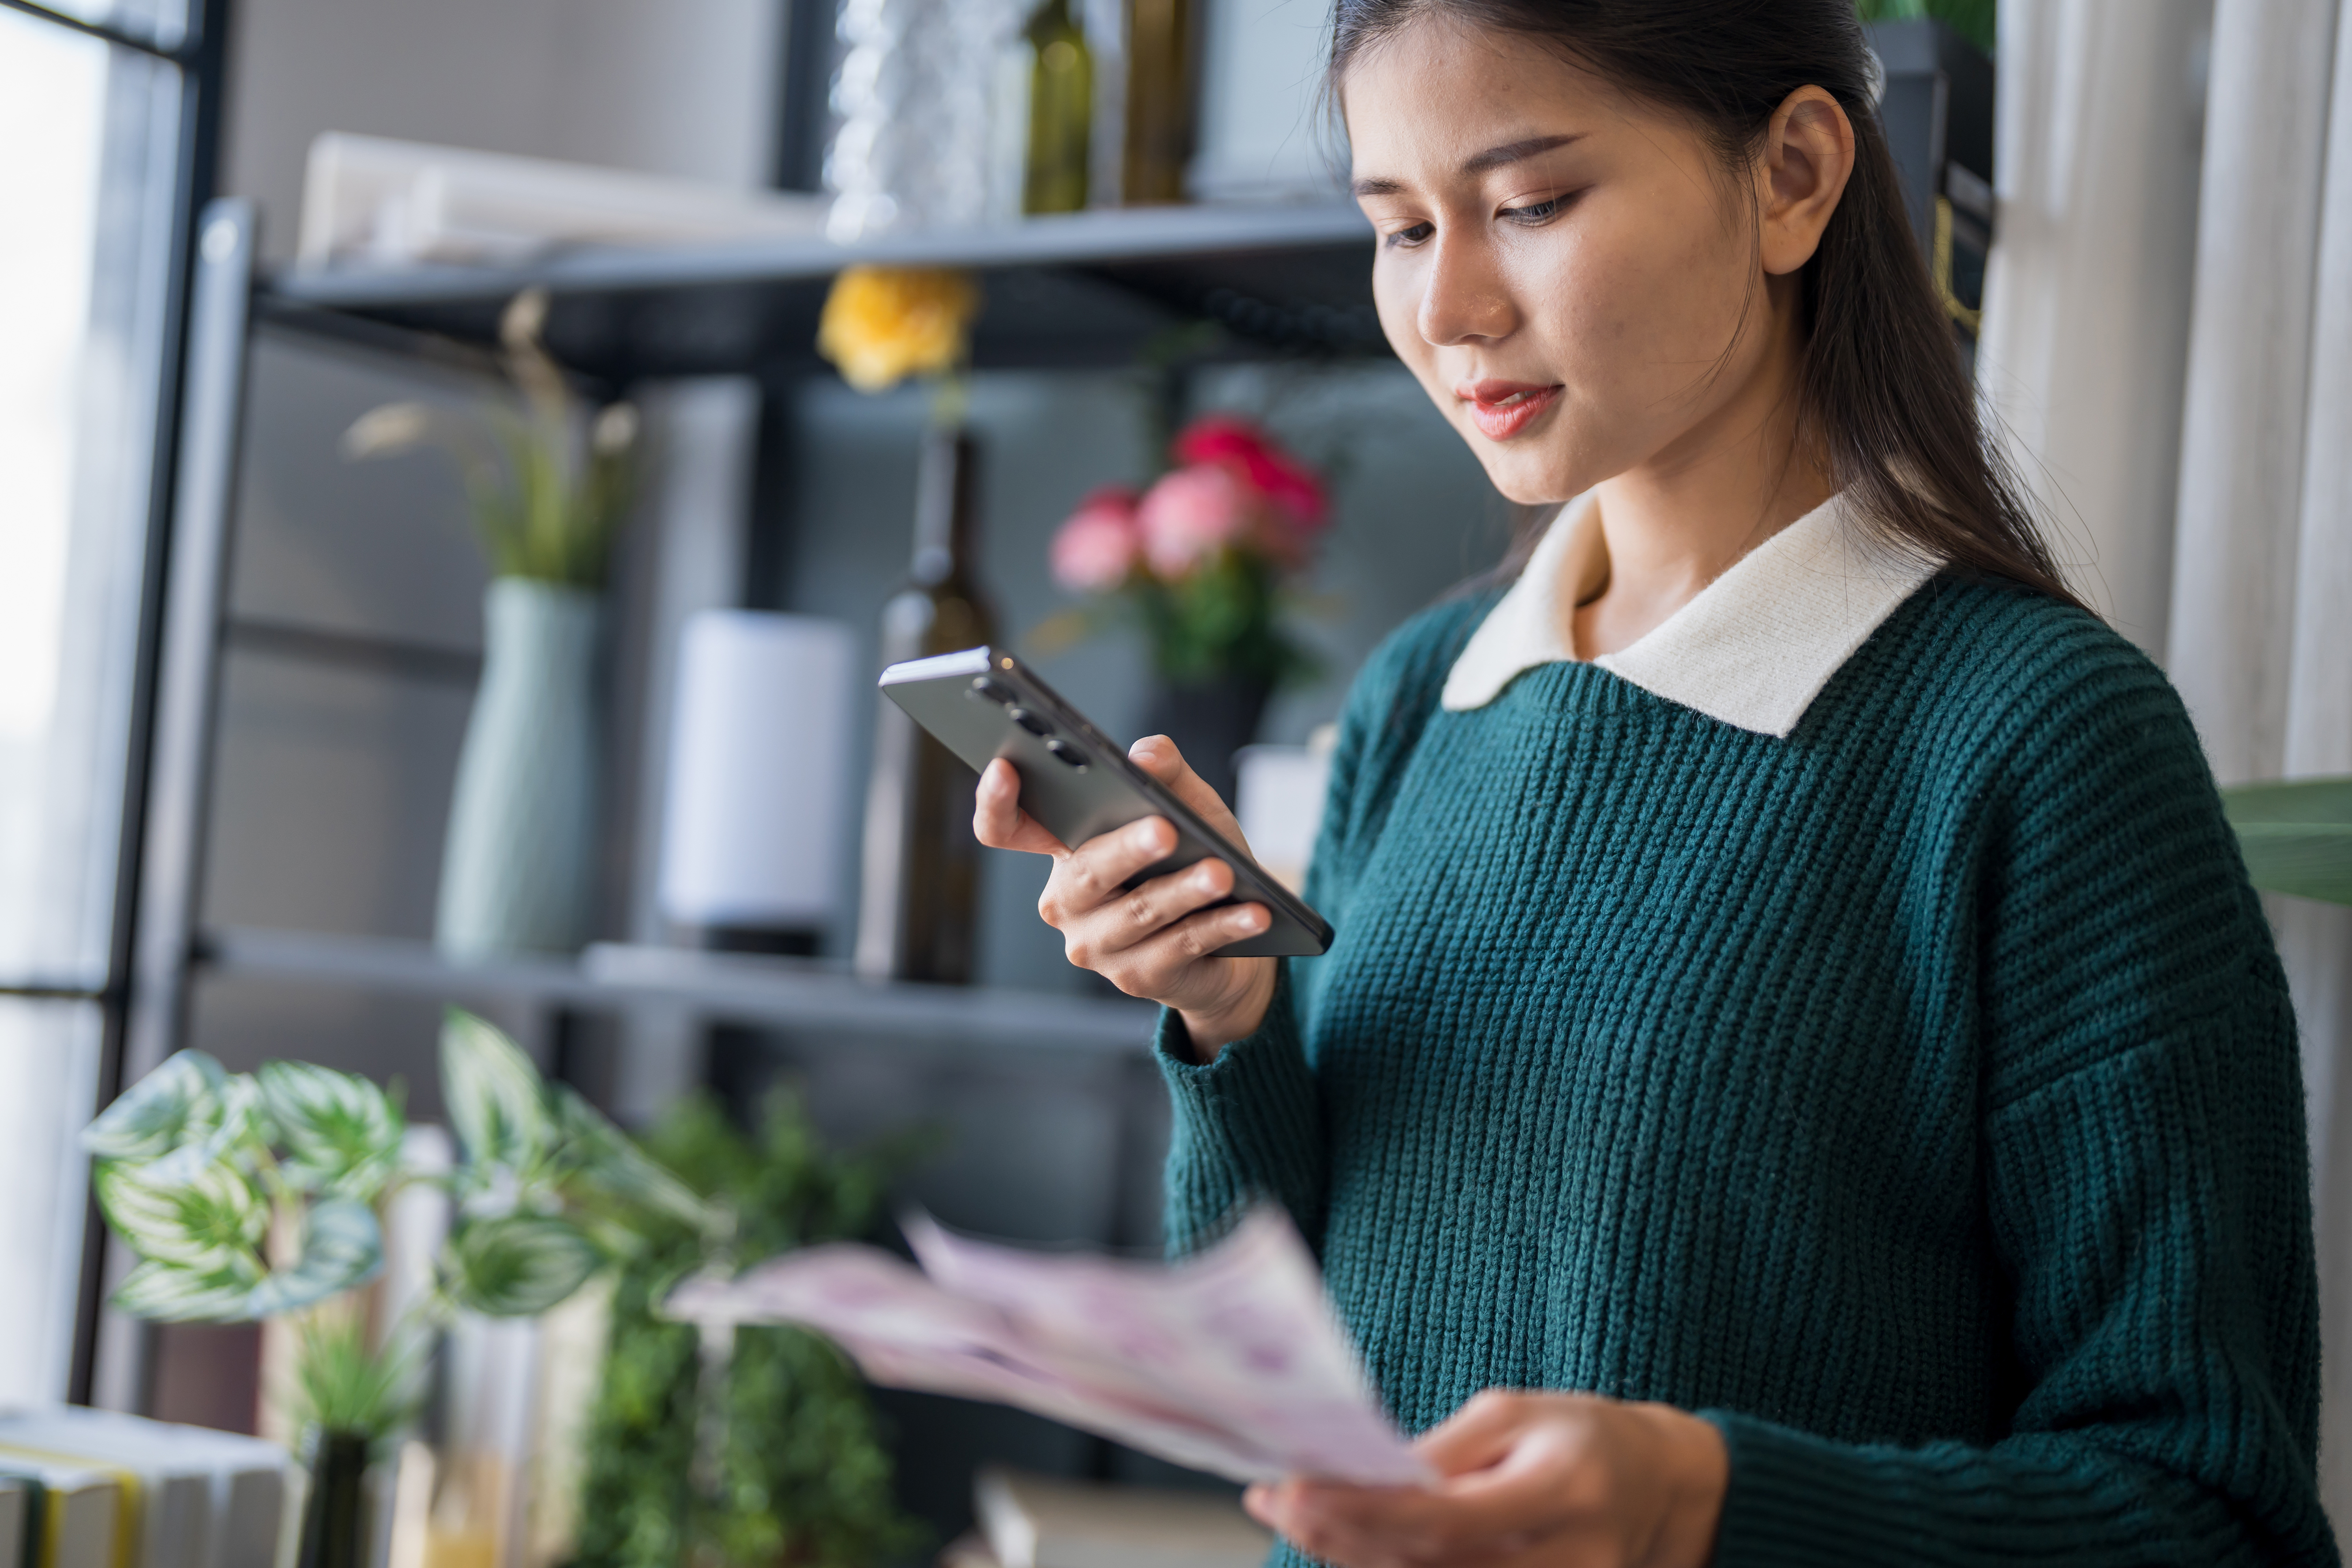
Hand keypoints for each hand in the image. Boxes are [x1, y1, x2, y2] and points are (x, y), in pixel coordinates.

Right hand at [973, 735, 1276, 1056]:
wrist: (1233, 939)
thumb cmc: (1195, 859)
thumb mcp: (1189, 808)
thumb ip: (1167, 774)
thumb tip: (1146, 754)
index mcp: (1064, 851)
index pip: (1007, 828)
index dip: (995, 802)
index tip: (1006, 768)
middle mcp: (1067, 901)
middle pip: (1087, 873)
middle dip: (1127, 850)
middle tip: (1163, 830)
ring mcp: (1096, 945)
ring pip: (1139, 913)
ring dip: (1185, 891)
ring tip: (1222, 873)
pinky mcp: (1136, 977)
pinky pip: (1180, 947)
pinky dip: (1220, 927)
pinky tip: (1251, 912)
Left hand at [1243, 1390, 1726, 1567]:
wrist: (1657, 1488)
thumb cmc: (1578, 1435)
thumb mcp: (1514, 1414)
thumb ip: (1444, 1454)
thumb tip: (1360, 1476)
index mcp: (1560, 1491)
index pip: (1442, 1519)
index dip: (1359, 1512)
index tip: (1292, 1488)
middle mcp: (1562, 1562)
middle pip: (1425, 1567)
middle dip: (1337, 1535)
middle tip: (1274, 1499)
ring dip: (1351, 1557)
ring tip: (1294, 1515)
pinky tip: (1345, 1544)